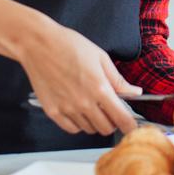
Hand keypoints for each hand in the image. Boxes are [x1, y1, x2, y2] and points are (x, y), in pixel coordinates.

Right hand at [0, 0, 138, 135]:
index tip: (132, 127)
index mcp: (99, 88)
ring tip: (91, 105)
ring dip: (95, 122)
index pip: (121, 118)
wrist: (39, 45)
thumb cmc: (69, 45)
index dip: (129, 126)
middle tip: (110, 110)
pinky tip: (78, 110)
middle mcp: (84, 102)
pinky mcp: (52, 112)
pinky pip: (71, 129)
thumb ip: (118, 79)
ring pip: (89, 129)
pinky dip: (78, 123)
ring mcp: (67, 109)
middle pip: (106, 128)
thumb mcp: (100, 57)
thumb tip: (134, 92)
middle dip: (112, 121)